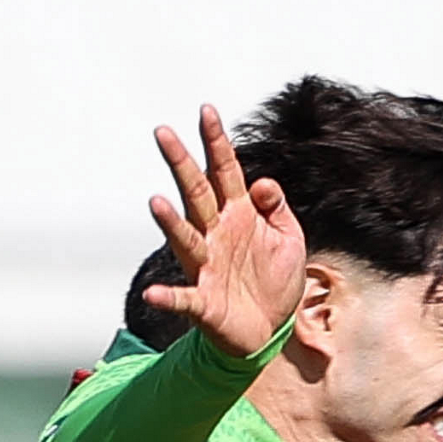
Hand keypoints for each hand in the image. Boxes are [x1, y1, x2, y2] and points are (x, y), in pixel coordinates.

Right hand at [145, 105, 305, 356]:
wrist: (271, 330)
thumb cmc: (275, 281)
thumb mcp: (289, 238)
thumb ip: (277, 208)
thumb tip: (262, 182)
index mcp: (239, 216)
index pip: (225, 172)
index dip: (217, 143)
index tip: (207, 111)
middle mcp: (217, 235)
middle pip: (197, 194)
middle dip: (182, 164)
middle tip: (163, 133)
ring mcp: (207, 267)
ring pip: (185, 238)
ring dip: (170, 223)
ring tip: (156, 203)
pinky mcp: (204, 302)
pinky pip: (183, 299)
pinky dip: (168, 297)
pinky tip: (153, 294)